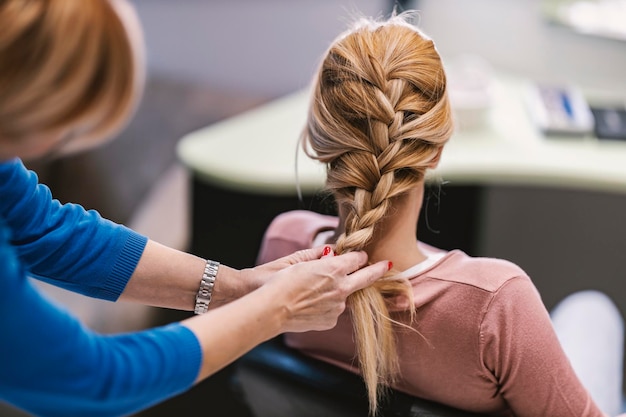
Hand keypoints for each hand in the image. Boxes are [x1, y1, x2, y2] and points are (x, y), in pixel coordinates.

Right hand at [260, 246, 389, 332]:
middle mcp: (341, 288)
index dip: (358, 255)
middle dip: (377, 270)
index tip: (363, 255)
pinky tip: (310, 304)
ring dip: (337, 291)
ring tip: (313, 291)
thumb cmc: (281, 282)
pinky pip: (333, 310)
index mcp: (334, 269)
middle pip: (365, 277)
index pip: (356, 259)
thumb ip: (320, 256)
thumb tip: (331, 253)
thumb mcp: (300, 261)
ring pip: (344, 295)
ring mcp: (337, 307)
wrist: (272, 310)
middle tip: (387, 266)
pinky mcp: (330, 320)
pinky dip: (326, 305)